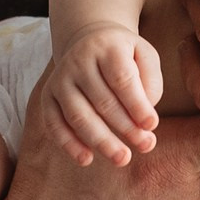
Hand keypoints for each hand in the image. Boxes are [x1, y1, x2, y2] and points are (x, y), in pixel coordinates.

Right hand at [45, 23, 162, 166]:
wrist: (88, 40)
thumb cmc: (124, 55)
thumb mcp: (144, 55)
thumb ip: (151, 82)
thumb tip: (144, 118)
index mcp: (107, 47)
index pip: (122, 79)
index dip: (137, 105)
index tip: (152, 125)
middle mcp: (79, 60)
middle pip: (102, 101)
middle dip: (126, 128)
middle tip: (146, 146)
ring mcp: (60, 79)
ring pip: (78, 115)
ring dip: (101, 141)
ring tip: (122, 159)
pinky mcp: (48, 95)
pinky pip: (54, 123)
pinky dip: (69, 144)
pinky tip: (87, 159)